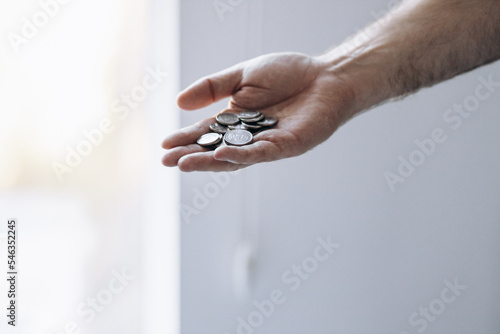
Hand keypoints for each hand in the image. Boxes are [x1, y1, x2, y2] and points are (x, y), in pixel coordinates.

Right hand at [162, 52, 355, 171]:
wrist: (326, 75)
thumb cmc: (288, 73)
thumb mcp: (242, 75)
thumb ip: (212, 88)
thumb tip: (179, 103)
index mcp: (236, 119)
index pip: (206, 132)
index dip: (185, 139)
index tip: (164, 146)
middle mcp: (248, 136)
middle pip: (215, 149)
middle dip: (191, 155)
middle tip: (167, 161)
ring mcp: (266, 144)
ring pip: (233, 158)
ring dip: (209, 161)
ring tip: (184, 163)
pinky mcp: (285, 146)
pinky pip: (259, 153)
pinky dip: (239, 155)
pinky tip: (220, 155)